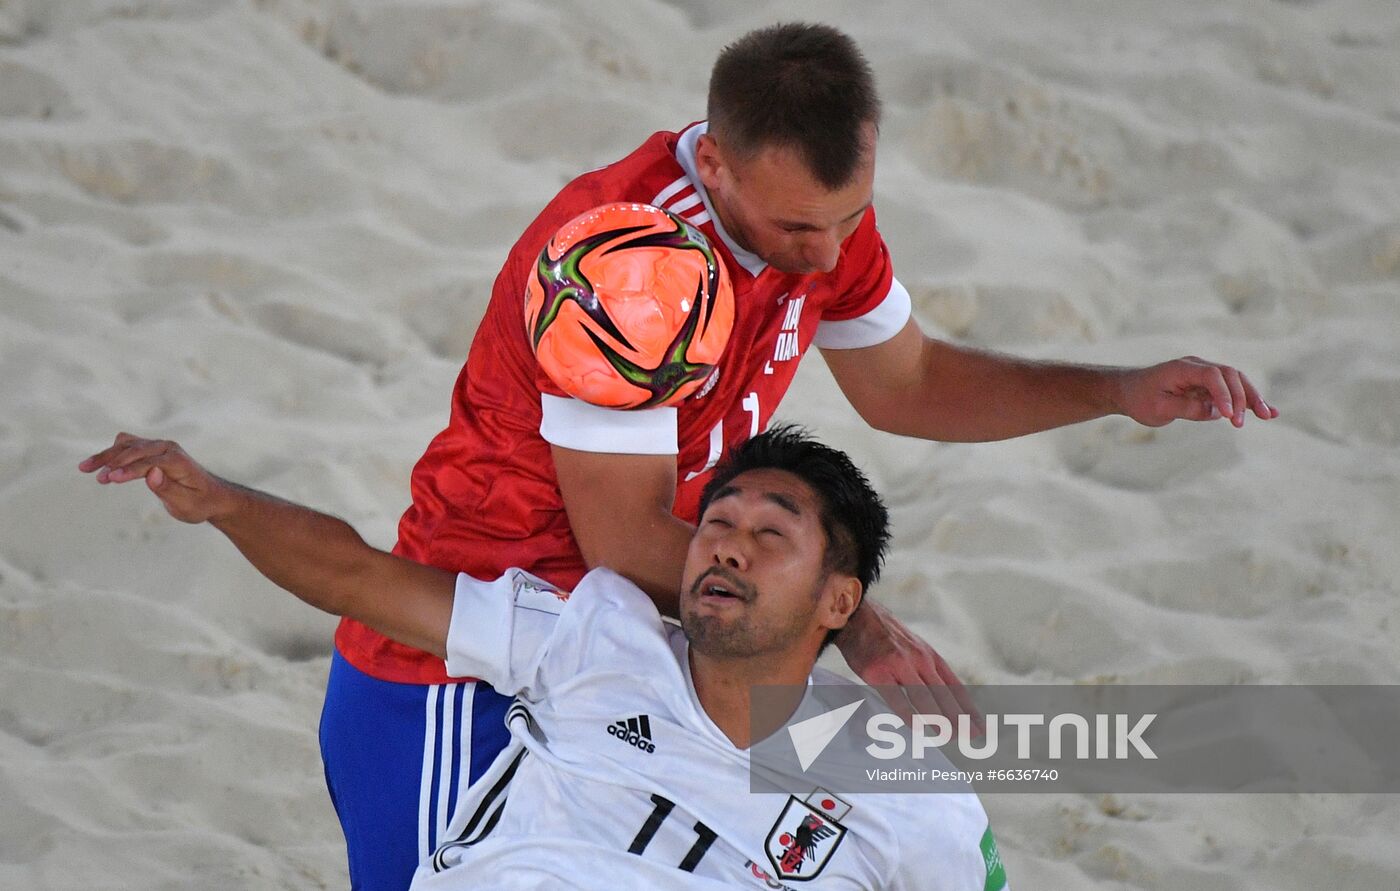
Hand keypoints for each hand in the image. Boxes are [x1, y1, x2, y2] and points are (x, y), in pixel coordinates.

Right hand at [79, 433, 232, 523]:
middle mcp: (167, 448)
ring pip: (127, 444)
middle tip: (92, 474)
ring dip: (106, 455)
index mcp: (178, 460)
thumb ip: (168, 489)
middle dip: (112, 460)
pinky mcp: (150, 450)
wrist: (210, 496)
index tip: (110, 478)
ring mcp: (158, 446)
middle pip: (134, 448)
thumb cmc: (199, 503)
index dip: (129, 470)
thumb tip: (151, 472)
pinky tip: (97, 468)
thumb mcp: (186, 504)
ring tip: (85, 469)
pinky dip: (111, 455)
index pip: (148, 462)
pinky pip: (127, 447)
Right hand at [835, 599, 980, 730]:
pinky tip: (918, 727)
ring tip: (949, 736)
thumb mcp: (913, 647)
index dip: (968, 708)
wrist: (857, 616)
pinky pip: (897, 698)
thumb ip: (925, 671)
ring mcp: (899, 664)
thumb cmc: (884, 636)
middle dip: (959, 718)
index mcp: (930, 656)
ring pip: (924, 697)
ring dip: (939, 719)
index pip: (954, 687)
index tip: (980, 726)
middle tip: (972, 736)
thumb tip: (939, 700)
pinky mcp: (878, 672)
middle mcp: (919, 659)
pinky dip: (909, 715)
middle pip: (943, 694)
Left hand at [1115, 356, 1278, 427]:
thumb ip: (1186, 408)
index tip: (1229, 416)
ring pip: (1236, 381)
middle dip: (1243, 397)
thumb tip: (1216, 412)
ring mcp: (1204, 375)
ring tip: (1268, 415)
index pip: (1211, 376)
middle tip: (1243, 422)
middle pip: (1230, 375)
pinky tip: (1268, 413)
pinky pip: (1232, 391)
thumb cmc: (1139, 399)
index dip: (1224, 394)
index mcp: (1182, 368)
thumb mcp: (1158, 408)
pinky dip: (1248, 401)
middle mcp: (1197, 367)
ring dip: (1252, 398)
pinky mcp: (1208, 386)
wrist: (1128, 391)